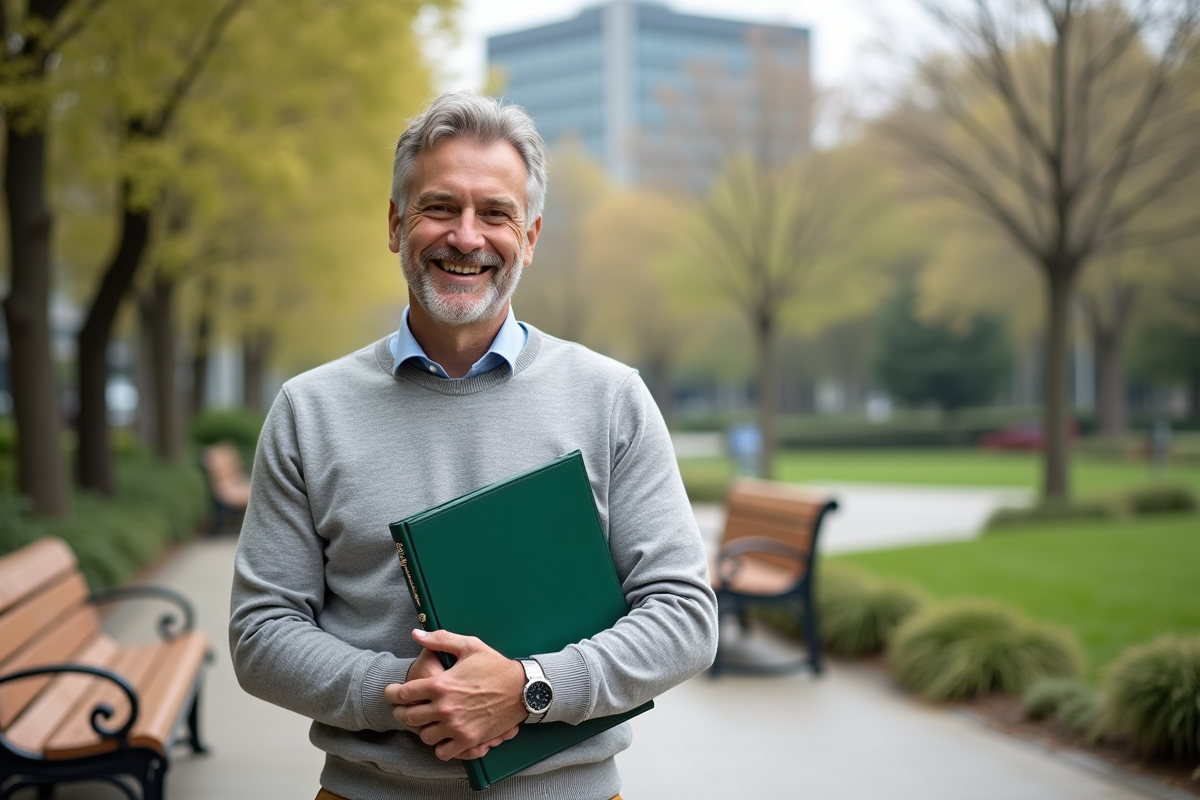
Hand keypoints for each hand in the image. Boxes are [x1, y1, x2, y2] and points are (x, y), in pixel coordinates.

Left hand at [384, 629, 525, 760]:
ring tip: (427, 721)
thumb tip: (417, 634)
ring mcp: (456, 726)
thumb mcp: (469, 646)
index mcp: (441, 684)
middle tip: (404, 708)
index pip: (403, 694)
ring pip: (424, 736)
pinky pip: (443, 752)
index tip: (391, 693)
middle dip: (402, 712)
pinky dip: (440, 746)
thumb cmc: (495, 666)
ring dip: (423, 728)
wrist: (522, 688)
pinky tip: (443, 736)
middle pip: (409, 717)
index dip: (392, 694)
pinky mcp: (469, 740)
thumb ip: (440, 640)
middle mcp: (445, 708)